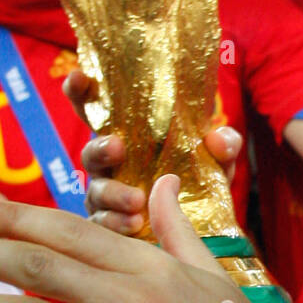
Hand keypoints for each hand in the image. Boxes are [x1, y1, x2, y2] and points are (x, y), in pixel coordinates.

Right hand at [65, 67, 242, 232]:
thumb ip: (223, 145)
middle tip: (117, 147)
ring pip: (96, 192)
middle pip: (91, 152)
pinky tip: (134, 224)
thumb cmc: (202, 179)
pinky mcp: (111, 225)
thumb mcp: (218, 159)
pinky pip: (103, 224)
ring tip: (137, 200)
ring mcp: (107, 197)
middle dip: (100, 148)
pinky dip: (116, 224)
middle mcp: (111, 166)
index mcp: (128, 138)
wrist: (211, 226)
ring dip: (114, 194)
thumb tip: (219, 140)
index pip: (96, 110)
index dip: (81, 91)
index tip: (78, 76)